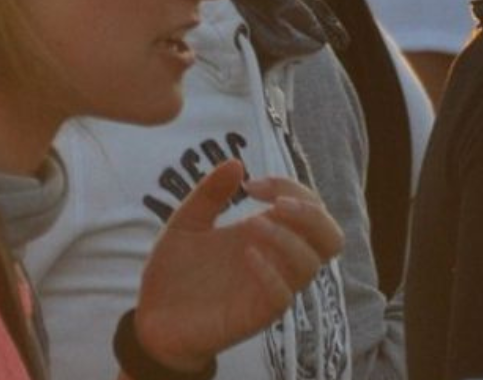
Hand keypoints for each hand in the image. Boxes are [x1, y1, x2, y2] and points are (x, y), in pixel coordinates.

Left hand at [133, 160, 343, 371]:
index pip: (308, 206)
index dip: (290, 187)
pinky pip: (283, 296)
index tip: (252, 185)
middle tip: (278, 204)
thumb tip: (237, 162)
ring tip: (252, 226)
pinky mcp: (257, 315)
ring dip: (288, 237)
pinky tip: (247, 256)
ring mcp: (270, 287)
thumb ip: (209, 194)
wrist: (152, 320)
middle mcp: (276, 259)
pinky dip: (271, 272)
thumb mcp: (185, 223)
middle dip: (311, 213)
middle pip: (330, 236)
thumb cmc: (174, 273)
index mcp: (266, 232)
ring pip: (312, 264)